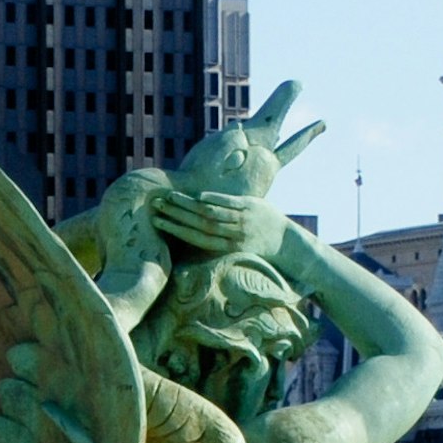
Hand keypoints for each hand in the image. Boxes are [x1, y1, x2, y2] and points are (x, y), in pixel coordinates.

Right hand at [153, 184, 282, 261]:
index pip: (196, 238)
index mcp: (227, 248)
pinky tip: (196, 195)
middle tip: (156, 206)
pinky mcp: (251, 205)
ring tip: (170, 197)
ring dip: (189, 204)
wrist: (286, 241)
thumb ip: (215, 241)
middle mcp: (233, 235)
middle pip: (200, 224)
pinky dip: (211, 198)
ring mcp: (243, 219)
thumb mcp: (235, 248)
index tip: (158, 223)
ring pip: (211, 212)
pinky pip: (228, 202)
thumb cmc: (255, 245)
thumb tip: (191, 234)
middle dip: (176, 215)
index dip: (176, 230)